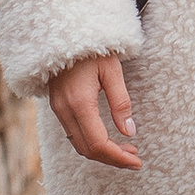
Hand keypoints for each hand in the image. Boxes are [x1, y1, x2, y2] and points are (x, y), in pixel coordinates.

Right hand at [49, 51, 140, 166]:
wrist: (62, 33)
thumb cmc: (92, 49)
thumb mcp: (112, 71)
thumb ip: (121, 102)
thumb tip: (129, 132)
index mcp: (80, 102)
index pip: (98, 143)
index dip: (118, 157)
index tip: (137, 162)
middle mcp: (65, 110)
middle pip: (87, 149)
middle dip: (112, 159)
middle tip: (135, 159)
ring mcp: (58, 110)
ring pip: (79, 145)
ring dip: (102, 153)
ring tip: (127, 151)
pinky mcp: (57, 108)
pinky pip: (73, 135)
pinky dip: (91, 144)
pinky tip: (108, 139)